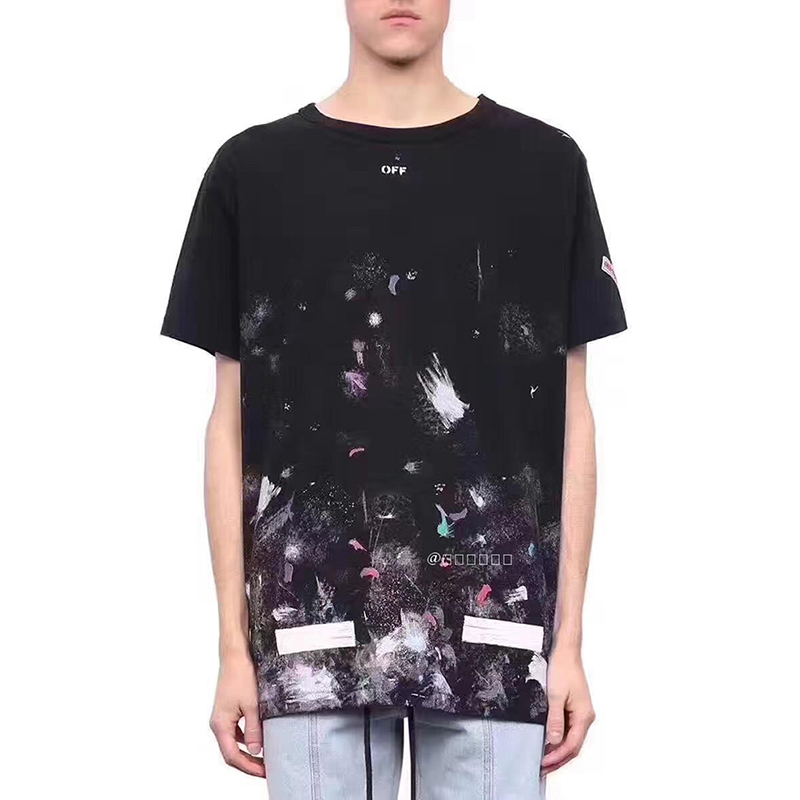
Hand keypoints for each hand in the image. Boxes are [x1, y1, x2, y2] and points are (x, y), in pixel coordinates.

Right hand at [209, 652, 264, 777]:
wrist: (236, 655)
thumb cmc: (241, 675)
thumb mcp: (252, 705)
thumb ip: (254, 729)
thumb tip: (256, 751)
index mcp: (220, 724)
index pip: (232, 756)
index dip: (248, 767)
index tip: (263, 773)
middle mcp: (218, 723)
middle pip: (231, 752)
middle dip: (248, 763)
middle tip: (266, 770)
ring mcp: (222, 718)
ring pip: (233, 743)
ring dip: (247, 753)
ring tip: (264, 759)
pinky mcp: (228, 711)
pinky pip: (235, 732)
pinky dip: (246, 740)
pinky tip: (258, 740)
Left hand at [541, 646, 595, 775]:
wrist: (566, 652)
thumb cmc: (563, 669)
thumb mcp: (555, 695)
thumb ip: (555, 720)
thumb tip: (554, 741)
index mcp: (584, 716)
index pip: (571, 745)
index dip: (557, 757)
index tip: (543, 763)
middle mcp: (585, 717)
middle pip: (573, 746)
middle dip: (558, 759)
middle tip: (542, 769)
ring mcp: (580, 713)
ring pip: (571, 739)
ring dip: (558, 751)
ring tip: (544, 760)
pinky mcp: (574, 708)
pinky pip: (568, 729)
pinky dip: (559, 739)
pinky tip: (548, 742)